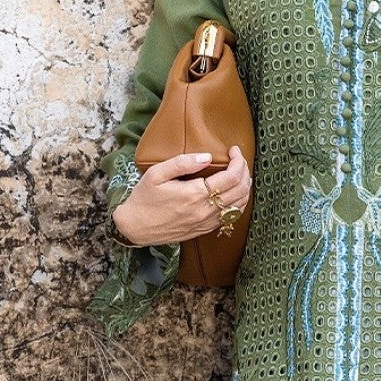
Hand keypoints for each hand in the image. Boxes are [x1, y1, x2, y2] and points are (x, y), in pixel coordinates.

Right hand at [111, 147, 252, 246]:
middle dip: (245, 171)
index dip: (238, 161)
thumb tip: (207, 157)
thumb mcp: (157, 174)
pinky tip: (235, 193)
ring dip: (245, 188)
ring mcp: (206, 222)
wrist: (135, 228)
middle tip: (239, 160)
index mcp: (195, 194)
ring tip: (241, 174)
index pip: (231, 177)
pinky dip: (239, 203)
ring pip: (239, 205)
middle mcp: (205, 210)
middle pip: (240, 190)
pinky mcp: (204, 229)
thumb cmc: (144, 198)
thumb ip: (183, 163)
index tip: (234, 151)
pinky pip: (231, 217)